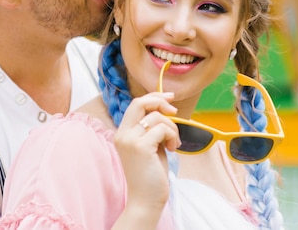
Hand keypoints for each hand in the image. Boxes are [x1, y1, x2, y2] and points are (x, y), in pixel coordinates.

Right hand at [114, 92, 180, 217]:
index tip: (169, 97)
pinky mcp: (140, 146)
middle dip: (160, 101)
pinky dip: (173, 136)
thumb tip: (166, 110)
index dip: (153, 97)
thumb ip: (152, 129)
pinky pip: (162, 129)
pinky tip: (172, 149)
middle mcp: (122, 134)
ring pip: (157, 117)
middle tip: (174, 111)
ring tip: (173, 144)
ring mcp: (130, 139)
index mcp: (122, 133)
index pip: (136, 104)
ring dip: (172, 128)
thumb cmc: (151, 175)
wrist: (145, 199)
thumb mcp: (150, 146)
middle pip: (140, 102)